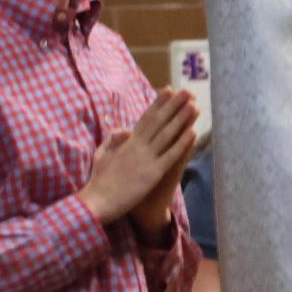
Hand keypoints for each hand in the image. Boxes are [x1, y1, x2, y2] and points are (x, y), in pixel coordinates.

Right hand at [79, 89, 195, 226]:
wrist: (97, 201)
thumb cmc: (99, 180)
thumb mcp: (101, 154)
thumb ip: (113, 139)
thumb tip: (125, 129)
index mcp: (127, 141)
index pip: (145, 118)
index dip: (158, 103)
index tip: (168, 90)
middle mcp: (138, 146)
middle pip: (159, 122)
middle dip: (173, 105)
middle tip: (187, 91)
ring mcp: (146, 159)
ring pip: (167, 135)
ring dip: (181, 119)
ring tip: (194, 105)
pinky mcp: (153, 173)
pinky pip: (170, 156)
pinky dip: (182, 144)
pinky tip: (193, 133)